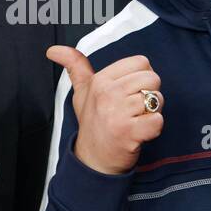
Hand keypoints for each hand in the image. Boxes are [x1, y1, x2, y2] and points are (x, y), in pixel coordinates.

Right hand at [46, 45, 163, 174]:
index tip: (129, 93)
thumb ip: (74, 66)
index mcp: (100, 80)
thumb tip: (53, 50)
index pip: (141, 62)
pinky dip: (154, 128)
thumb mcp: (81, 92)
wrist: (93, 160)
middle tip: (133, 109)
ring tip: (135, 121)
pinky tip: (140, 132)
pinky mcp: (129, 132)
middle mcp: (108, 94)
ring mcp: (118, 113)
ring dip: (152, 113)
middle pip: (152, 79)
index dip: (141, 78)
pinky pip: (158, 120)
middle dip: (150, 94)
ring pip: (157, 99)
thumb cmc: (92, 123)